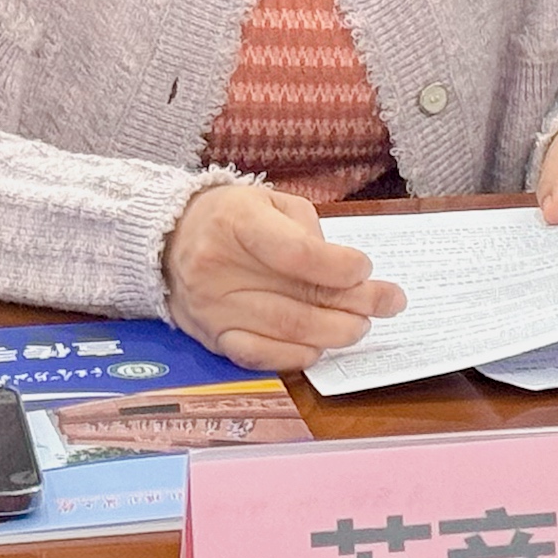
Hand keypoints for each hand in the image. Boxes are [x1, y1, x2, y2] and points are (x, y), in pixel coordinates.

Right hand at [160, 182, 403, 371]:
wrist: (168, 239)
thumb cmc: (231, 217)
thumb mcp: (269, 201)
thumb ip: (307, 231)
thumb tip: (345, 273)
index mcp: (236, 221)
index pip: (295, 253)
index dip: (337, 266)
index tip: (365, 269)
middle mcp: (218, 267)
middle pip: (297, 297)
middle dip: (353, 304)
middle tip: (388, 303)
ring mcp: (212, 307)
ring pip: (284, 330)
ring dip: (333, 332)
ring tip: (362, 325)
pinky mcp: (209, 336)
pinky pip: (257, 357)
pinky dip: (295, 356)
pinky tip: (319, 347)